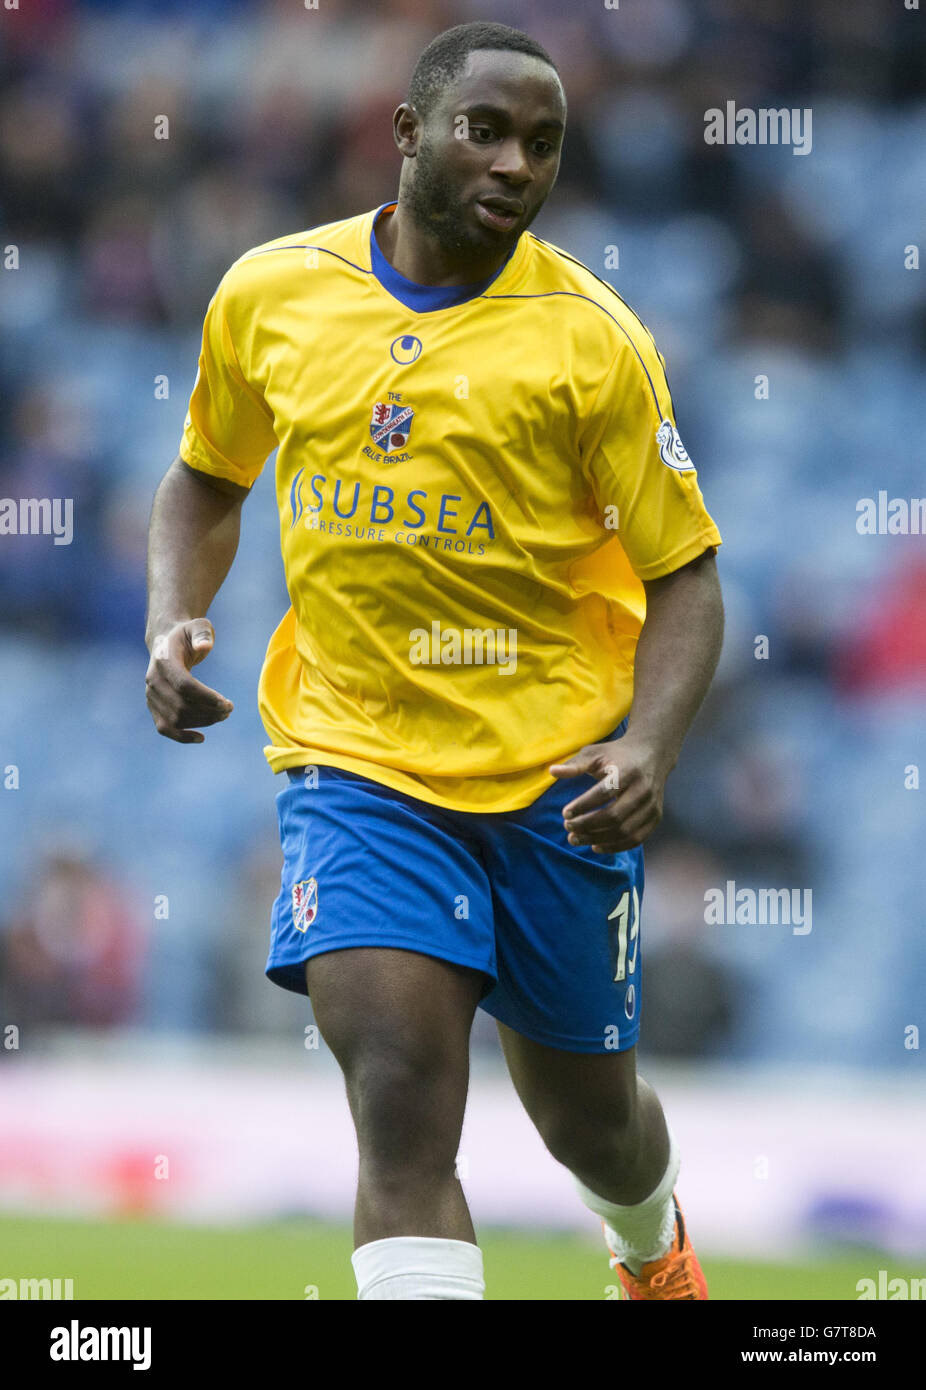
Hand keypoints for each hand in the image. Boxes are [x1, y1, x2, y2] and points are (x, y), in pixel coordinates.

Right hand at [145, 619, 232, 743]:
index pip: (184, 685)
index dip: (206, 697)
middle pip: (181, 706)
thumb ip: (203, 634)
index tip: (227, 703)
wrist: (166, 642)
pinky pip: (164, 728)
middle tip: (229, 709)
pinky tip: (201, 738)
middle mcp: (153, 680)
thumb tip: (205, 647)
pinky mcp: (153, 707)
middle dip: (208, 712)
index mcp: (164, 660)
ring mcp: (151, 695)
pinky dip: (182, 737)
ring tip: (223, 715)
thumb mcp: (198, 626)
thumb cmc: (187, 635)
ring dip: (202, 722)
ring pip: (175, 719)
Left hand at [549, 736, 669, 851]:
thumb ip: (575, 765)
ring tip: (576, 839)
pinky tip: (596, 845)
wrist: (652, 754)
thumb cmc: (617, 755)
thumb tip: (552, 771)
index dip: (583, 806)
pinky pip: (636, 839)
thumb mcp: (595, 753)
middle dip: (588, 826)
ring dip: (598, 839)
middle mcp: (643, 789)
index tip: (565, 814)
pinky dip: (615, 847)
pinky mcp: (656, 817)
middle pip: (614, 816)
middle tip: (568, 828)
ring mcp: (652, 805)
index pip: (604, 793)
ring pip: (625, 831)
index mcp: (627, 771)